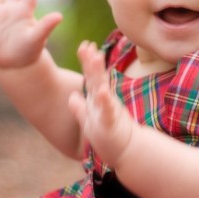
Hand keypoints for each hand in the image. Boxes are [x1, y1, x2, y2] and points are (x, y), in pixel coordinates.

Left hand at [68, 41, 135, 167]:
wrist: (127, 153)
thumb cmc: (109, 138)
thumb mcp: (89, 121)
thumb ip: (79, 108)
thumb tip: (72, 96)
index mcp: (97, 100)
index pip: (91, 77)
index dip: (87, 62)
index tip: (84, 45)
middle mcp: (104, 101)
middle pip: (96, 78)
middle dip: (91, 61)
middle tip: (87, 44)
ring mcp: (109, 110)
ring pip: (102, 89)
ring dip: (98, 73)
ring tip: (96, 57)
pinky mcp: (111, 122)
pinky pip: (107, 110)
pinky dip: (105, 100)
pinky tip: (102, 91)